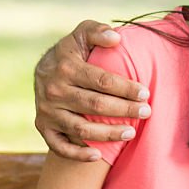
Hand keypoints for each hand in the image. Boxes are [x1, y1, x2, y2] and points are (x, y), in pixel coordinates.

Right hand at [34, 20, 150, 160]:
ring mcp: (47, 111)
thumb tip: (116, 38)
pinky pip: (58, 146)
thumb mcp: (82, 34)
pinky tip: (98, 156)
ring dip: (107, 134)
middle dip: (124, 110)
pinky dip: (77, 154)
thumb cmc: (73, 51)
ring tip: (131, 133)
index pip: (102, 81)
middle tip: (146, 112)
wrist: (43, 69)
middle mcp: (54, 91)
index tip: (145, 93)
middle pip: (94, 106)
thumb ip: (98, 31)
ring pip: (80, 129)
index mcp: (66, 68)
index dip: (125, 88)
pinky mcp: (42, 127)